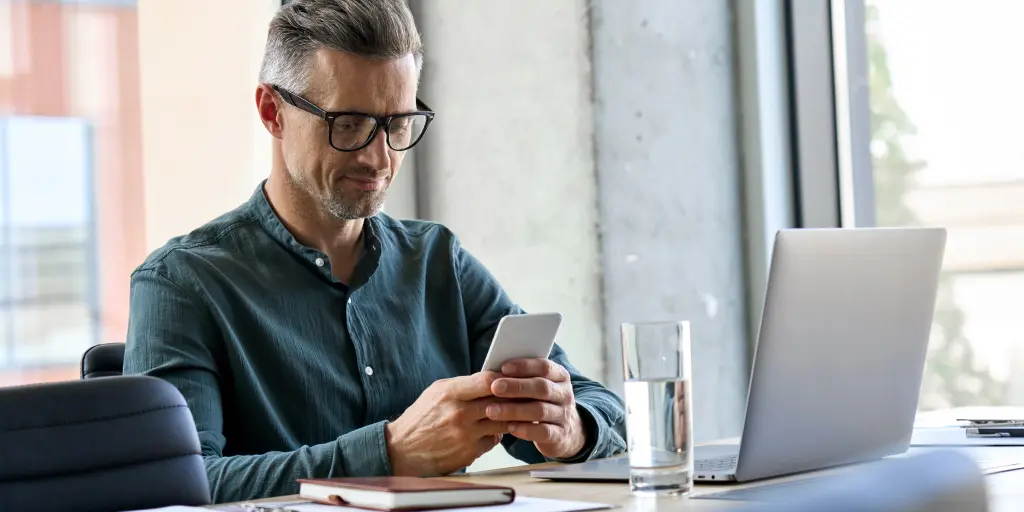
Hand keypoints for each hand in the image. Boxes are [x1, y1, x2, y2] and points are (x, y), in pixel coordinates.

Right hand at [385, 373, 506, 475]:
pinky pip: (494, 440)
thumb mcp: (437, 391)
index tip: (509, 380)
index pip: (488, 381)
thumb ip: (464, 385)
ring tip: (506, 413)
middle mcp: (459, 414)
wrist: (402, 449)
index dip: (503, 380)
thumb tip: (492, 380)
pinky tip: (488, 430)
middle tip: (516, 397)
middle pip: (500, 402)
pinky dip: (495, 434)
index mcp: (450, 393)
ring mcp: (465, 435)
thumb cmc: (421, 418)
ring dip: (506, 418)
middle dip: (511, 399)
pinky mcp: (469, 452)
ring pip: (502, 422)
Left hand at [486, 359, 586, 459]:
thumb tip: (496, 372)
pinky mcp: (560, 435)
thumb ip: (523, 378)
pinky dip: (525, 430)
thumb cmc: (542, 402)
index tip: (503, 368)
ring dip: (514, 410)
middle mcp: (564, 394)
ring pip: (540, 410)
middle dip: (516, 387)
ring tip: (492, 410)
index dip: (525, 366)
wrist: (566, 431)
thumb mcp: (538, 386)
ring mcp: (564, 415)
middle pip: (542, 387)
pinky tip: (509, 427)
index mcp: (559, 376)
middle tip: (494, 387)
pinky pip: (543, 432)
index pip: (544, 367)